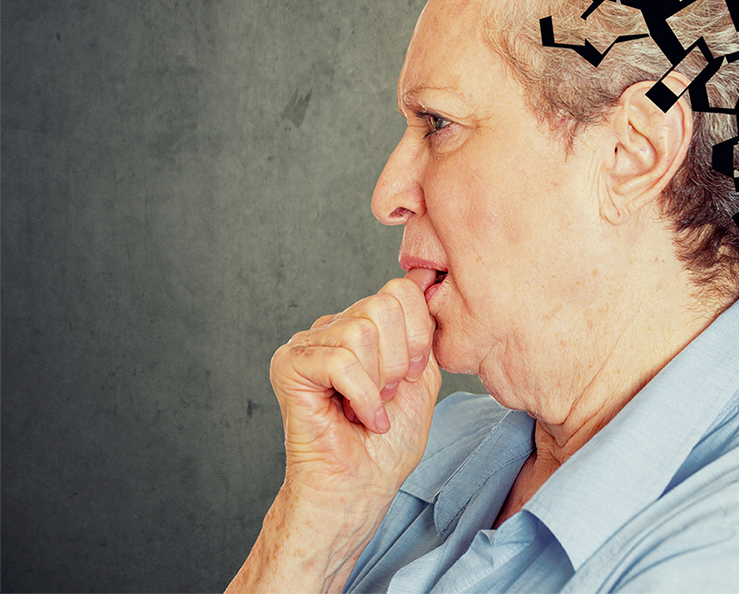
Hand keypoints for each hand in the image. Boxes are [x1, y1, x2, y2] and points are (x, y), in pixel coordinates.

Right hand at [270, 271, 441, 510]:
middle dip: (398, 359)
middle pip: (383, 303)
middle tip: (388, 394)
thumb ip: (423, 329)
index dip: (418, 334)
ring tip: (369, 407)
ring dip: (377, 381)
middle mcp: (336, 326)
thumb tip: (424, 275)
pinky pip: (340, 360)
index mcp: (367, 326)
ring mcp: (310, 343)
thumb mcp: (422, 377)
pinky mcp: (289, 364)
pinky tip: (359, 417)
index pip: (401, 289)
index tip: (412, 376)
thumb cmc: (387, 443)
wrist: (358, 488)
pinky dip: (361, 395)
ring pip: (361, 330)